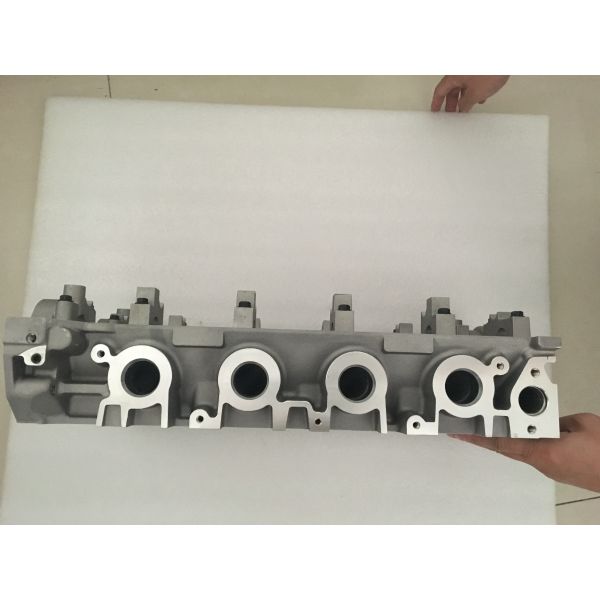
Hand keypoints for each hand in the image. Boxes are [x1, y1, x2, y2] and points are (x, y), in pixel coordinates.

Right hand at [431, 75, 508, 112]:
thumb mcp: (475, 94)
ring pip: (462, 86)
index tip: (435, 110)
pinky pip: (471, 83)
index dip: (436, 103)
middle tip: (451, 114)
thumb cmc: (491, 70)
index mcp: (453, 76)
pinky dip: (472, 91)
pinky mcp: (480, 70)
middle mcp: (459, 71)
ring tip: (465, 108)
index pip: (440, 92)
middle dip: (451, 103)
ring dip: (463, 98)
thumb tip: (462, 108)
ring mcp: (469, 70)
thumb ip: (465, 104)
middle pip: (451, 89)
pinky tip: (478, 98)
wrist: (506, 59)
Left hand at [450, 413, 599, 492]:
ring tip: (489, 425)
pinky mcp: (559, 470)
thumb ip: (556, 419)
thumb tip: (543, 418)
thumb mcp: (580, 424)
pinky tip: (522, 432)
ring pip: (520, 450)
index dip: (479, 437)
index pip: (503, 442)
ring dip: (505, 439)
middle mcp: (543, 464)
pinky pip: (534, 453)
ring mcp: (550, 469)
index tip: (460, 433)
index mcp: (544, 452)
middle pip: (507, 448)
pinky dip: (524, 442)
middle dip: (486, 437)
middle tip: (466, 428)